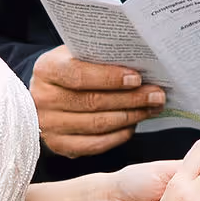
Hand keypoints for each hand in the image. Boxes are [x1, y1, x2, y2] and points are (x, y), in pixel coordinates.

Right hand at [31, 45, 166, 157]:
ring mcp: (49, 125)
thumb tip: (138, 61)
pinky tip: (133, 125)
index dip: (109, 78)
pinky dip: (118, 136)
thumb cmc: (69, 70)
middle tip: (156, 95)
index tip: (136, 78)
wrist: (45, 96)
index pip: (78, 75)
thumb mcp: (75, 55)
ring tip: (151, 108)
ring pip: (97, 124)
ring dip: (130, 116)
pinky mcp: (59, 145)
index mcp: (46, 69)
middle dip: (131, 99)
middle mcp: (43, 99)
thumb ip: (98, 56)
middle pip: (92, 102)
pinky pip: (95, 144)